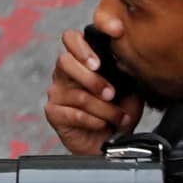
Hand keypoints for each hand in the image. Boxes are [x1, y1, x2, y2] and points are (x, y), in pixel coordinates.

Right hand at [44, 24, 144, 154]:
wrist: (109, 143)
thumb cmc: (117, 112)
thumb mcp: (130, 90)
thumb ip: (125, 74)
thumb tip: (127, 62)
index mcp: (81, 60)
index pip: (72, 39)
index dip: (82, 44)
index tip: (100, 61)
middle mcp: (65, 73)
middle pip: (66, 61)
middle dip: (93, 79)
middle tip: (111, 93)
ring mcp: (57, 92)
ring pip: (78, 94)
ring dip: (104, 108)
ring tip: (119, 117)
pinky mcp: (53, 112)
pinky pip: (74, 113)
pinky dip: (94, 121)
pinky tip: (102, 124)